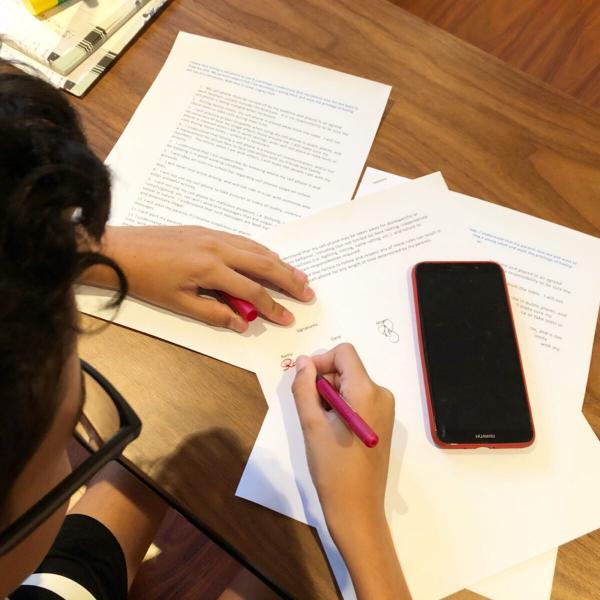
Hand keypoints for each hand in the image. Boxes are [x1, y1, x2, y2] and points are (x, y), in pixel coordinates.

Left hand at [82, 226, 314, 331]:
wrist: (119, 250)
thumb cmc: (146, 280)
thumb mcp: (179, 304)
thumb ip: (214, 314)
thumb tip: (244, 323)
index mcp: (210, 269)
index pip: (252, 291)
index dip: (272, 306)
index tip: (288, 317)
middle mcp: (218, 248)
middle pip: (263, 265)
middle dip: (288, 280)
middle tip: (308, 292)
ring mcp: (214, 236)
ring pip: (256, 249)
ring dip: (280, 263)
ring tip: (298, 275)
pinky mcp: (207, 230)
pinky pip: (243, 240)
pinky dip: (261, 251)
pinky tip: (269, 258)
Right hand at [292, 344, 409, 598]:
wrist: (357, 509)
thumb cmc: (332, 468)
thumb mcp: (311, 424)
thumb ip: (304, 388)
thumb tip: (302, 362)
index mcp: (367, 391)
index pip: (344, 353)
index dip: (320, 361)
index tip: (304, 383)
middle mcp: (381, 394)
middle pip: (346, 370)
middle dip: (323, 383)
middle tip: (309, 412)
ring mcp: (384, 410)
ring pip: (349, 386)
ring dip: (329, 398)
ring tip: (320, 427)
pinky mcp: (382, 423)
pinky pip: (358, 401)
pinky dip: (340, 408)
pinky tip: (332, 433)